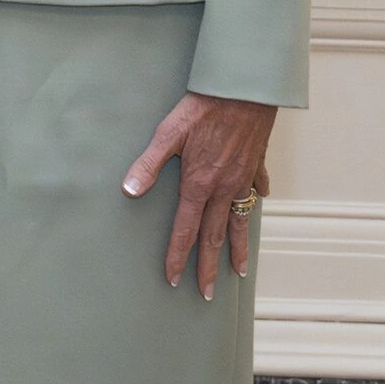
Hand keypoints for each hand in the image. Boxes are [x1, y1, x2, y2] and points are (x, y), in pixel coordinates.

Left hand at [123, 92, 277, 297]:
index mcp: (199, 184)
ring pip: (239, 221)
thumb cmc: (202, 107)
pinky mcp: (256, 163)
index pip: (186, 230)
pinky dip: (253, 201)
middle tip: (207, 293)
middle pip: (214, 236)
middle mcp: (223, 188)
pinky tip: (254, 206)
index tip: (175, 279)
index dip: (178, 256)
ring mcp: (243, 178)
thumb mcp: (168, 133)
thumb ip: (148, 164)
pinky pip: (255, 189)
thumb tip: (128, 190)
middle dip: (209, 267)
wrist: (244, 90)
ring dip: (237, 249)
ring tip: (239, 271)